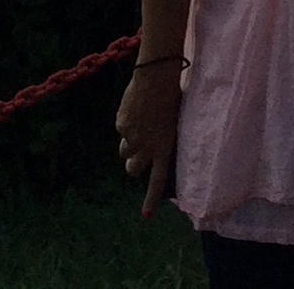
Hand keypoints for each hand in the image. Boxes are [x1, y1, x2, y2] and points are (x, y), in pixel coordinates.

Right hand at [115, 64, 184, 216]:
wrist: (155, 78)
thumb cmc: (172, 98)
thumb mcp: (173, 124)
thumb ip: (163, 140)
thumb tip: (154, 148)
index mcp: (164, 148)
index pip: (157, 180)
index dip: (151, 199)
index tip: (146, 215)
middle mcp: (146, 147)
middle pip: (132, 169)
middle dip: (132, 164)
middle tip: (137, 152)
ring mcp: (132, 136)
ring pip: (124, 150)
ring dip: (129, 143)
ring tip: (139, 124)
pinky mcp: (121, 123)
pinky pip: (121, 128)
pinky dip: (125, 122)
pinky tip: (135, 107)